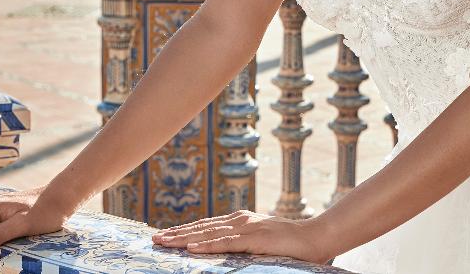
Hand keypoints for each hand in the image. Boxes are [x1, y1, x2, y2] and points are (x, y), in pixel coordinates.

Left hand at [151, 210, 332, 264]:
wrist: (315, 238)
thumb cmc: (290, 244)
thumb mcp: (260, 242)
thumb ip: (242, 243)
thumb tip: (222, 249)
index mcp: (241, 220)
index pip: (206, 226)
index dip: (184, 230)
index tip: (164, 235)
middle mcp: (241, 220)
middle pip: (202, 228)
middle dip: (177, 234)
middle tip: (154, 239)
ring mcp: (247, 228)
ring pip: (209, 234)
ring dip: (184, 238)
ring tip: (165, 242)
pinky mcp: (255, 239)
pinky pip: (226, 244)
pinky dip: (207, 245)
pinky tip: (191, 248)